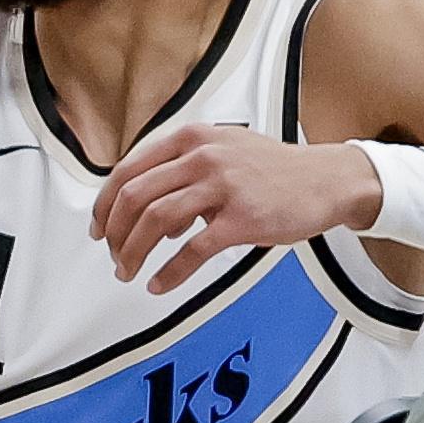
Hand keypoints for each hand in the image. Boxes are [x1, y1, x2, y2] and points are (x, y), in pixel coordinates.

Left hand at [89, 123, 383, 293]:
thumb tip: (147, 210)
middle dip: (114, 232)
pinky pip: (193, 250)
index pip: (128, 170)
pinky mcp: (242, 218)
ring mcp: (223, 186)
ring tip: (127, 271)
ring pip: (156, 221)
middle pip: (134, 196)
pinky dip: (169, 272)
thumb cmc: (271, 170)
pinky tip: (159, 283)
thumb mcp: (221, 151)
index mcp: (191, 139)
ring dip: (132, 252)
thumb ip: (180, 171)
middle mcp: (203, 156)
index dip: (104, 203)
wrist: (326, 179)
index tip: (98, 227)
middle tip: (112, 255)